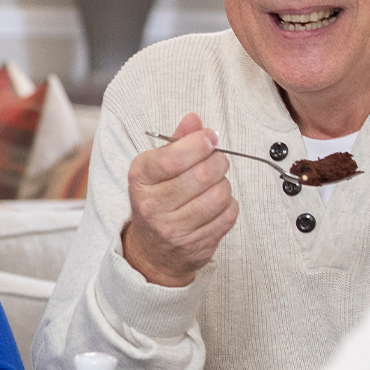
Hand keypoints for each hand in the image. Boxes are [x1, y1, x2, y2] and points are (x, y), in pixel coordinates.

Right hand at [122, 112, 238, 286]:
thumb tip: (194, 120)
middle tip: (216, 160)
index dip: (198, 144)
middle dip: (218, 161)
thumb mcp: (156, 168)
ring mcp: (173, 228)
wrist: (152, 250)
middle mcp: (152, 205)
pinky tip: (216, 204)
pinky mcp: (195, 244)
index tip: (209, 137)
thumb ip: (177, 142)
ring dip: (224, 185)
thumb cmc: (157, 200)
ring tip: (214, 184)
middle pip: (202, 175)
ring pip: (219, 195)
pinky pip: (228, 215)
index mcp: (140, 179)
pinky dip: (229, 205)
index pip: (171, 159)